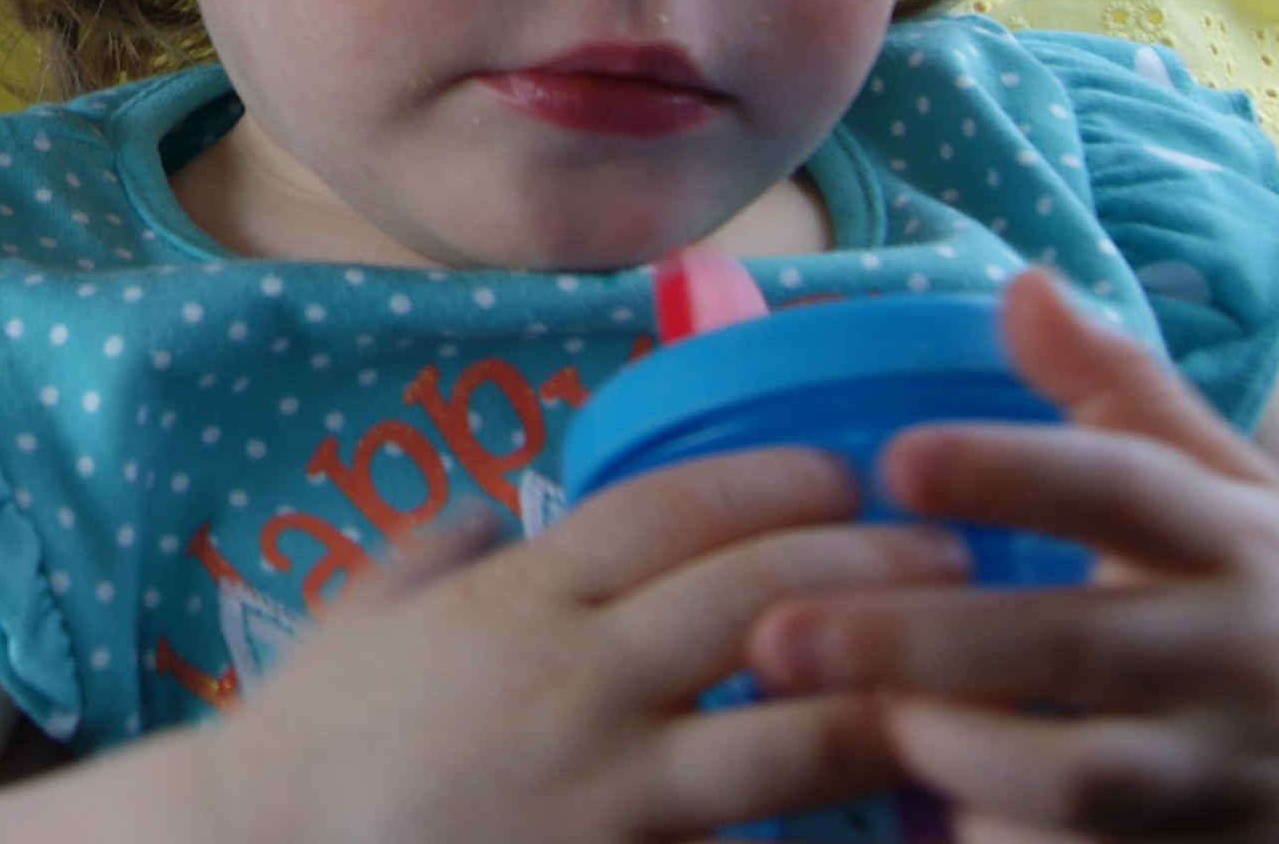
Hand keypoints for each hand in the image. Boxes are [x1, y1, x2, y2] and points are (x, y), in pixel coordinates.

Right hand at [196, 445, 965, 843]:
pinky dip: (828, 838)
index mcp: (515, 601)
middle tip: (959, 551)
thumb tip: (488, 507)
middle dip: (869, 568)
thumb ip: (433, 554)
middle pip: (753, 598)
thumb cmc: (310, 745)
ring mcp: (603, 790)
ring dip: (887, 698)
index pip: (666, 509)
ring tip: (968, 679)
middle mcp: (573, 680)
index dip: (768, 480)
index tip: (844, 470)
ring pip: (787, 734)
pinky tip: (900, 824)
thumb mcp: (359, 618)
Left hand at [747, 272, 1278, 842]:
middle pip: (1074, 642)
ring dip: (967, 758)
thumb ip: (1120, 390)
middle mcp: (1238, 648)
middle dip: (920, 643)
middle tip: (781, 633)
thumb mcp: (1236, 486)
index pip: (1124, 486)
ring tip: (872, 729)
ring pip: (1090, 779)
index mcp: (1234, 535)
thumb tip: (1018, 281)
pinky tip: (944, 828)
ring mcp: (1240, 769)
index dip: (1011, 469)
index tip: (895, 456)